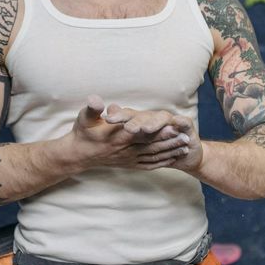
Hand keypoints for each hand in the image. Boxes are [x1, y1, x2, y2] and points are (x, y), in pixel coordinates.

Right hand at [63, 95, 186, 170]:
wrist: (78, 155)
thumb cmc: (82, 133)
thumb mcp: (84, 118)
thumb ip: (92, 108)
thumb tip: (95, 100)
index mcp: (117, 137)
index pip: (141, 133)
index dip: (157, 130)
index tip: (172, 126)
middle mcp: (125, 150)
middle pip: (151, 146)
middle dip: (169, 142)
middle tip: (187, 137)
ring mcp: (128, 159)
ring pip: (152, 156)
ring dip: (169, 152)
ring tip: (185, 147)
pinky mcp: (129, 164)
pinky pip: (148, 164)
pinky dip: (162, 162)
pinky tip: (173, 159)